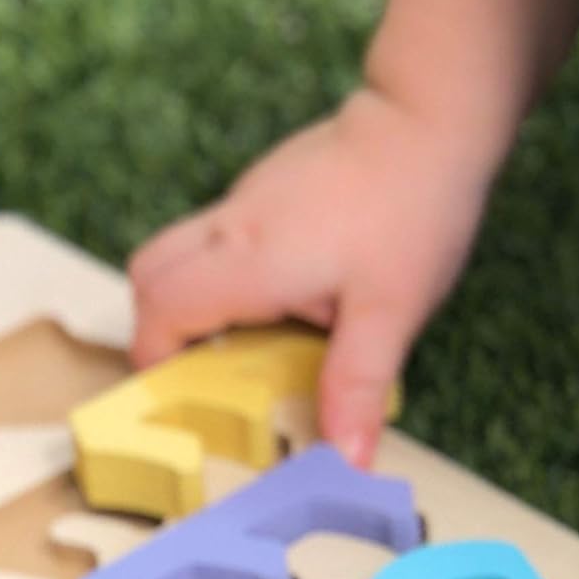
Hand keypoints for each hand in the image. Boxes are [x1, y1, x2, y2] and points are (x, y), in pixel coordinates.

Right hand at [128, 87, 493, 466]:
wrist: (430, 119)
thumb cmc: (413, 208)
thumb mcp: (392, 312)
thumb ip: (358, 386)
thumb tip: (348, 459)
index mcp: (251, 261)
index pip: (160, 308)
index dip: (156, 358)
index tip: (186, 393)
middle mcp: (233, 227)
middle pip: (148, 274)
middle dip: (159, 328)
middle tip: (207, 370)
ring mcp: (243, 203)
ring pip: (178, 252)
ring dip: (193, 300)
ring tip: (253, 339)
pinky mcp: (263, 191)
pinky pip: (217, 238)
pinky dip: (226, 275)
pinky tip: (288, 294)